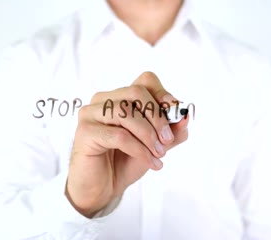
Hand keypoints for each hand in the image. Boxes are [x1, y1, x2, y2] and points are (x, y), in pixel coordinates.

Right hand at [65, 72, 188, 216]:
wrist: (103, 188)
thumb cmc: (126, 162)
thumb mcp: (156, 145)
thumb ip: (172, 132)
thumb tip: (185, 117)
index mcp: (120, 97)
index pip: (145, 81)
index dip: (163, 94)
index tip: (176, 116)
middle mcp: (102, 100)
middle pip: (136, 92)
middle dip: (158, 117)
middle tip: (167, 140)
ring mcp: (90, 114)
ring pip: (126, 113)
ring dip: (149, 136)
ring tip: (159, 154)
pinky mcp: (85, 132)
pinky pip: (119, 136)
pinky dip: (139, 150)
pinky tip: (150, 162)